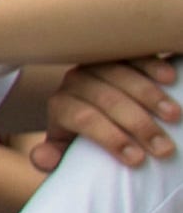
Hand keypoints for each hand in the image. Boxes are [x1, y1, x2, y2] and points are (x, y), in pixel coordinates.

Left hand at [41, 57, 180, 170]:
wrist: (98, 110)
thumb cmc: (85, 136)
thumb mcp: (67, 148)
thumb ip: (53, 157)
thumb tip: (43, 158)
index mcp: (61, 104)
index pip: (83, 119)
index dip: (110, 138)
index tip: (137, 160)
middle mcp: (76, 80)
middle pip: (107, 99)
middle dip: (139, 125)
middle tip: (165, 149)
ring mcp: (97, 63)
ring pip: (122, 76)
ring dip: (151, 96)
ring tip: (174, 117)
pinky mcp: (119, 53)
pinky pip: (135, 55)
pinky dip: (153, 66)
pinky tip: (170, 78)